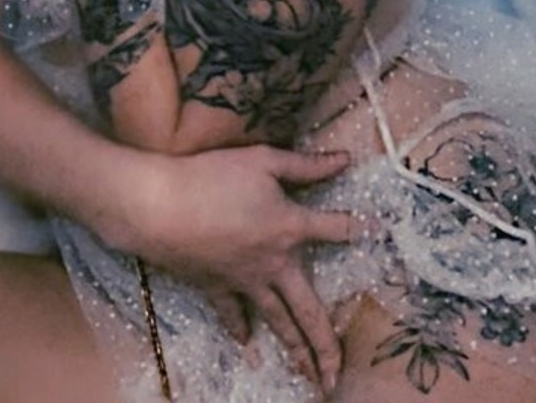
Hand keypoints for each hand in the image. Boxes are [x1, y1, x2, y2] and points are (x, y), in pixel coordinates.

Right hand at [122, 144, 351, 395]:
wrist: (160, 207)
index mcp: (289, 228)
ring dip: (294, 351)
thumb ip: (305, 165)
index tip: (375, 230)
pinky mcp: (216, 287)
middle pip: (309, 312)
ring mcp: (244, 282)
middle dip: (326, 346)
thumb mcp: (263, 159)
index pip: (335, 230)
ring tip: (309, 376)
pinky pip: (233, 313)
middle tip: (337, 375)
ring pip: (277, 322)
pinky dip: (240, 328)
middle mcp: (273, 264)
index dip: (357, 227)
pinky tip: (246, 342)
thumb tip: (345, 159)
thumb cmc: (212, 176)